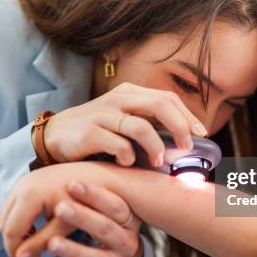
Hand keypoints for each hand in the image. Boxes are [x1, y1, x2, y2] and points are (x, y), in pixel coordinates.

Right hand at [0, 162, 119, 256]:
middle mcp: (21, 185)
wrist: (97, 175)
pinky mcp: (27, 180)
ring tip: (34, 245)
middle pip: (4, 223)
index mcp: (29, 195)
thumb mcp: (64, 225)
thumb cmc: (85, 200)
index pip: (11, 231)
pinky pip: (14, 205)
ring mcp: (23, 181)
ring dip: (16, 232)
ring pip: (7, 214)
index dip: (15, 253)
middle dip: (14, 243)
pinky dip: (19, 220)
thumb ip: (41, 242)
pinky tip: (35, 230)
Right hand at [44, 82, 206, 165]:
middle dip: (179, 127)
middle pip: (159, 105)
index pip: (167, 98)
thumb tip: (182, 140)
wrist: (54, 136)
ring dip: (156, 147)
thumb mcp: (122, 119)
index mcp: (129, 93)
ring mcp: (102, 114)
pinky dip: (128, 156)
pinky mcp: (88, 132)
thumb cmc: (96, 131)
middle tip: (187, 147)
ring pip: (140, 126)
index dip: (187, 116)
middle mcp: (118, 99)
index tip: (201, 134)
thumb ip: (147, 124)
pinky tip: (128, 163)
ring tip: (159, 162)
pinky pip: (117, 144)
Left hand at [46, 181, 142, 256]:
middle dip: (82, 218)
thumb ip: (93, 199)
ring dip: (74, 250)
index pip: (116, 206)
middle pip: (105, 230)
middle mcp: (128, 242)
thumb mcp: (108, 210)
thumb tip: (68, 177)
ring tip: (52, 243)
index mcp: (129, 220)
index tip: (72, 183)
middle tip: (60, 208)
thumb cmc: (108, 224)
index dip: (95, 195)